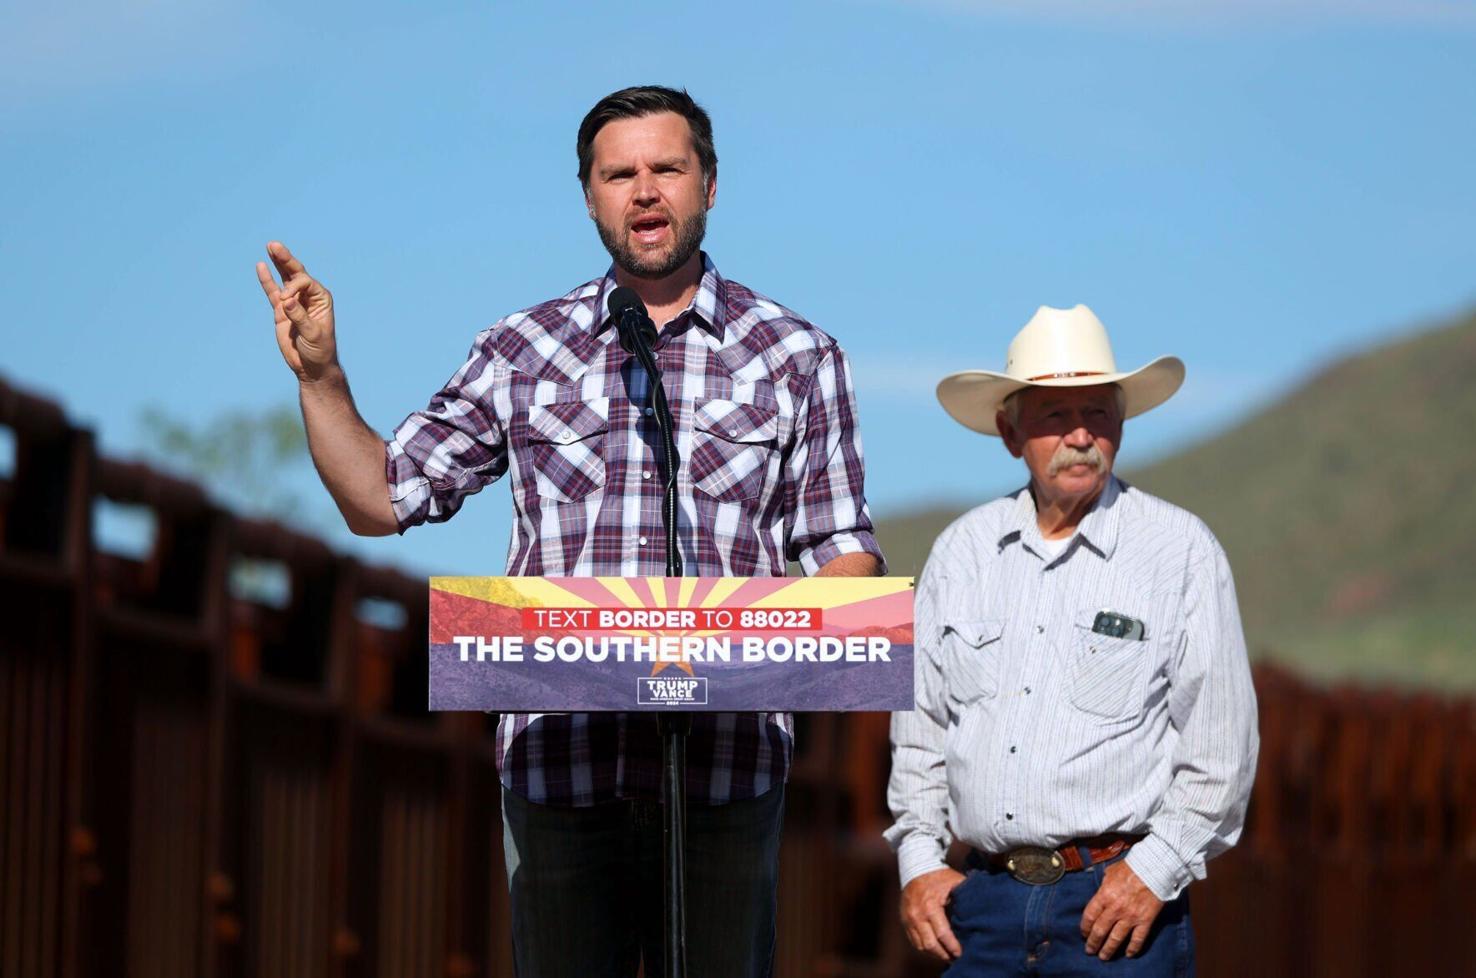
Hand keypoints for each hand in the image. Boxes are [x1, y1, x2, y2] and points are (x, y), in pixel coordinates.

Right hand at [256, 241, 337, 381]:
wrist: (311, 366)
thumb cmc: (319, 350)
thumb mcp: (313, 335)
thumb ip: (300, 317)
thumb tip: (286, 302)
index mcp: (321, 298)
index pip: (305, 282)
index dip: (294, 286)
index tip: (286, 301)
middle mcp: (308, 297)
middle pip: (296, 273)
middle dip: (286, 259)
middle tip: (274, 245)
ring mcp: (294, 302)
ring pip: (284, 279)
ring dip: (277, 263)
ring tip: (271, 246)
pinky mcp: (281, 311)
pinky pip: (272, 292)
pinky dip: (267, 280)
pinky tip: (262, 266)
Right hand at [899, 867, 965, 961]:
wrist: (917, 868)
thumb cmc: (940, 876)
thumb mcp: (955, 882)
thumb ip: (967, 895)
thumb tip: (983, 909)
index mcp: (930, 906)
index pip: (942, 934)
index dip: (953, 946)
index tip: (961, 953)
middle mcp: (917, 915)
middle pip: (930, 944)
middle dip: (944, 955)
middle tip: (956, 958)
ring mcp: (909, 919)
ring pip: (921, 945)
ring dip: (934, 954)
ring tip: (947, 955)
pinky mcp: (905, 921)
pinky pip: (914, 941)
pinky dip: (925, 947)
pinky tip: (936, 949)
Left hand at [1079, 859, 1163, 960]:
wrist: (1154, 868)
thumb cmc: (1131, 867)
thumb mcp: (1110, 872)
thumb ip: (1103, 885)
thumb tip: (1099, 891)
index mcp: (1104, 895)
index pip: (1089, 916)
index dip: (1085, 927)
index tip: (1084, 933)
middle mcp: (1115, 909)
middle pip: (1100, 930)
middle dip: (1093, 942)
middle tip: (1090, 950)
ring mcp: (1130, 916)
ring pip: (1116, 938)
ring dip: (1108, 949)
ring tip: (1103, 957)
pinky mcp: (1145, 920)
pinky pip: (1138, 939)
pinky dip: (1133, 948)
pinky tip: (1129, 954)